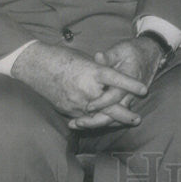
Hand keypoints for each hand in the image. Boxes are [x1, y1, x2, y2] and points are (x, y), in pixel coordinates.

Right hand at [10, 41, 147, 123]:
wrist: (36, 66)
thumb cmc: (62, 57)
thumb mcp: (86, 59)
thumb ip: (100, 70)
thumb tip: (113, 79)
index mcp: (93, 72)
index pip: (116, 79)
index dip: (130, 84)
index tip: (144, 90)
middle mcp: (86, 89)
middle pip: (110, 106)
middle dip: (126, 114)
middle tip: (138, 119)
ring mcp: (76, 102)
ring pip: (99, 117)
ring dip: (112, 121)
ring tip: (125, 123)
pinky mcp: (68, 109)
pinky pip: (85, 119)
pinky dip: (96, 121)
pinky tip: (105, 123)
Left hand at [68, 37, 163, 130]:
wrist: (151, 54)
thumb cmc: (133, 51)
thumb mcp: (121, 50)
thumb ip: (109, 56)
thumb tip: (98, 56)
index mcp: (129, 80)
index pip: (115, 96)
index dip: (102, 102)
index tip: (88, 107)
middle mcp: (131, 93)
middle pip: (115, 114)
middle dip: (97, 121)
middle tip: (78, 123)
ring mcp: (130, 99)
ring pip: (116, 118)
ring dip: (97, 123)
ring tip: (77, 124)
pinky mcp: (127, 102)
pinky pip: (116, 116)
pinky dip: (101, 120)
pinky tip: (86, 122)